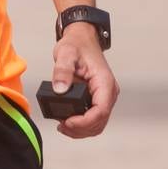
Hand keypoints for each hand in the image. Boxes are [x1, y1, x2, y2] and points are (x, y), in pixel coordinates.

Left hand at [51, 22, 119, 138]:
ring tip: (63, 126)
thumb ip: (62, 71)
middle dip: (81, 129)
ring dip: (81, 130)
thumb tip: (60, 89)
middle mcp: (108, 92)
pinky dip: (81, 124)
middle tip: (61, 127)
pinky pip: (92, 117)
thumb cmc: (76, 44)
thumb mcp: (66, 53)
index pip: (101, 111)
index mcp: (104, 83)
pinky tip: (67, 122)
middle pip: (100, 122)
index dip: (84, 122)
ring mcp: (103, 97)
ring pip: (97, 123)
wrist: (81, 38)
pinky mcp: (96, 98)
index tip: (67, 122)